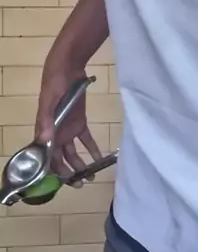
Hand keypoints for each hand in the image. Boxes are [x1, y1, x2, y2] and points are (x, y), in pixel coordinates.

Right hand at [35, 61, 102, 182]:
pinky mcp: (80, 122)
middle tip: (79, 185)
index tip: (61, 183)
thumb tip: (44, 141)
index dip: (52, 170)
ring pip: (73, 152)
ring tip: (90, 177)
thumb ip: (46, 120)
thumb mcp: (48, 100)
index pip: (46, 156)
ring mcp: (68, 128)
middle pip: (60, 159)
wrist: (68, 67)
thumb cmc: (54, 82)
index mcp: (44, 130)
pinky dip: (93, 149)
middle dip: (68, 173)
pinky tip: (100, 159)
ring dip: (80, 165)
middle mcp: (55, 133)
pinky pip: (86, 140)